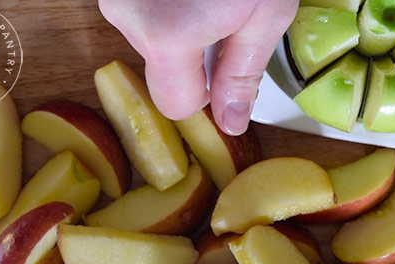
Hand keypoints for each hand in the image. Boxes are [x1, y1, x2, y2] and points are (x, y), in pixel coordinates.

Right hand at [99, 0, 298, 134]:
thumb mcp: (267, 12)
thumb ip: (243, 74)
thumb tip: (230, 122)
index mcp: (166, 35)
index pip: (176, 106)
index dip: (207, 96)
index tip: (227, 70)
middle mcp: (127, 15)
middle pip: (161, 72)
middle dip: (192, 58)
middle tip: (223, 17)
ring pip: (149, 42)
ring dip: (178, 30)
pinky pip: (141, 15)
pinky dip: (165, 9)